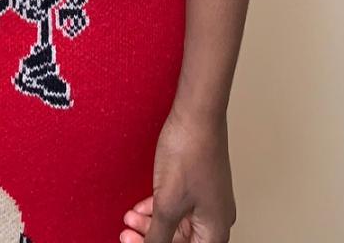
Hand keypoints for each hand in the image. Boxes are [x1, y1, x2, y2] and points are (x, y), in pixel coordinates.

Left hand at [120, 106, 235, 242]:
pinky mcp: (198, 184)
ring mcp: (208, 200)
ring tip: (129, 220)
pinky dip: (157, 209)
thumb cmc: (190, 151)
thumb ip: (158, 237)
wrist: (195, 112)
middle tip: (127, 235)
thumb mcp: (167, 204)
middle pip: (180, 242)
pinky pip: (177, 206)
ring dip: (151, 224)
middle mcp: (216, 219)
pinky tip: (140, 207)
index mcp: (215, 231)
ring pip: (176, 225)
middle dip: (150, 238)